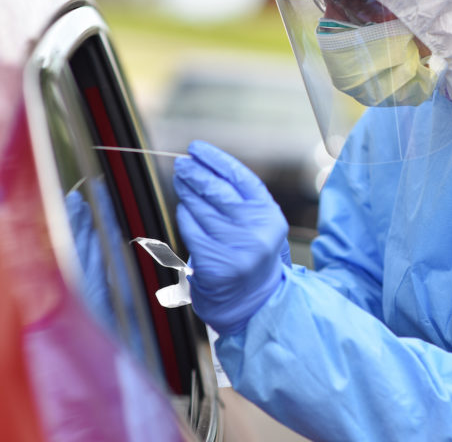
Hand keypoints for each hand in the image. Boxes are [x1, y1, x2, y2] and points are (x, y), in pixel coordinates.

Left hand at [173, 141, 288, 334]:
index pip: (240, 177)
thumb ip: (242, 200)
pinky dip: (185, 215)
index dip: (216, 159)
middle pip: (218, 191)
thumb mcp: (260, 225)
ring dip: (187, 191)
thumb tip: (206, 168)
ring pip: (201, 209)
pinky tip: (184, 208)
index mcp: (269, 216)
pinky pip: (192, 230)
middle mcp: (255, 231)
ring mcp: (235, 249)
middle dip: (196, 173)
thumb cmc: (254, 256)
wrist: (256, 303)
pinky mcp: (214, 264)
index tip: (197, 148)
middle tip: (182, 163)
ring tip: (181, 179)